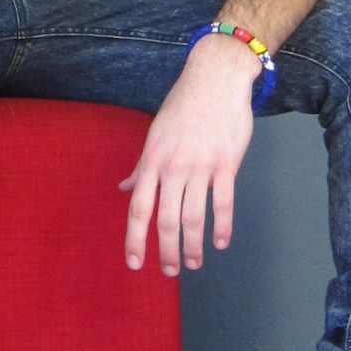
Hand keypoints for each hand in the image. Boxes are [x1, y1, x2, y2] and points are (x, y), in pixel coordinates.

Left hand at [120, 35, 259, 275]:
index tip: (134, 263)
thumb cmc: (183, 106)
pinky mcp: (226, 163)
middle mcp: (174, 166)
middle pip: (166, 219)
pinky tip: (220, 243)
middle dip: (166, 251)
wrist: (215, 79)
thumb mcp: (155, 134)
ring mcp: (201, 166)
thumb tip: (124, 188)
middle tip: (169, 272)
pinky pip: (223, 202)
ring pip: (194, 217)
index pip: (139, 208)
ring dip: (194, 246)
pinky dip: (222, 227)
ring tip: (194, 264)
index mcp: (153, 160)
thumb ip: (141, 167)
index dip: (135, 239)